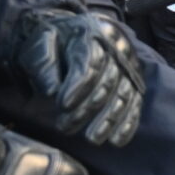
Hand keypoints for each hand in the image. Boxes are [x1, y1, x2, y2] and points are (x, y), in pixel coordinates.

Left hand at [3, 7, 144, 146]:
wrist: (72, 34)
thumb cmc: (52, 43)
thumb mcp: (38, 44)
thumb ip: (42, 64)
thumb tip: (51, 91)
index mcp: (92, 33)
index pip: (90, 63)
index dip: (78, 86)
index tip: (62, 106)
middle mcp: (117, 48)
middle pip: (108, 81)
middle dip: (87, 108)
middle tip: (65, 128)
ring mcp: (129, 65)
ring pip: (123, 95)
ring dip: (109, 119)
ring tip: (92, 139)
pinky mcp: (135, 81)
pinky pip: (135, 103)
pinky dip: (128, 123)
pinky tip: (117, 140)